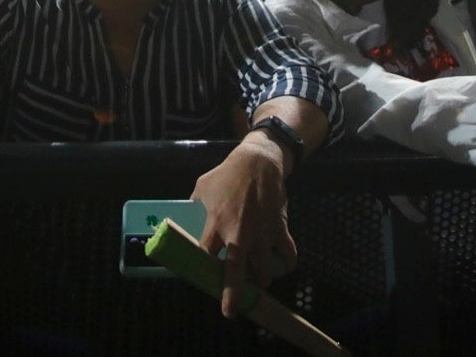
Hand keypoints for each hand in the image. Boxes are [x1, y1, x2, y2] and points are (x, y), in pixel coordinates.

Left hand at [189, 139, 294, 317]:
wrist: (258, 162)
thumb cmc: (228, 174)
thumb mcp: (202, 187)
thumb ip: (195, 206)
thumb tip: (187, 219)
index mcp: (215, 225)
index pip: (205, 256)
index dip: (202, 270)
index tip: (201, 279)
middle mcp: (238, 235)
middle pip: (235, 274)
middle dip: (232, 296)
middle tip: (230, 311)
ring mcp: (261, 235)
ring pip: (264, 271)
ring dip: (261, 280)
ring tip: (258, 283)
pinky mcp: (279, 229)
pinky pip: (288, 254)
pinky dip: (288, 262)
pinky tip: (285, 265)